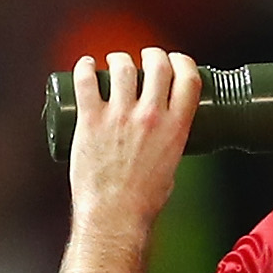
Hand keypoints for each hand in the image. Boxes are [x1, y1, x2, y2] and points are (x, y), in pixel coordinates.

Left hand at [62, 46, 201, 236]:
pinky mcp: (91, 121)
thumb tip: (162, 136)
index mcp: (176, 126)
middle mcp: (150, 116)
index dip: (181, 61)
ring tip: (114, 62)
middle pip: (157, 64)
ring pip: (122, 67)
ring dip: (119, 58)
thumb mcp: (171, 166)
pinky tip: (85, 64)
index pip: (187, 77)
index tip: (174, 61)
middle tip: (144, 58)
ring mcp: (120, 116)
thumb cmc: (141, 202)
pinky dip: (84, 67)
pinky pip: (86, 81)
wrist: (114, 218)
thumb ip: (170, 144)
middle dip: (152, 54)